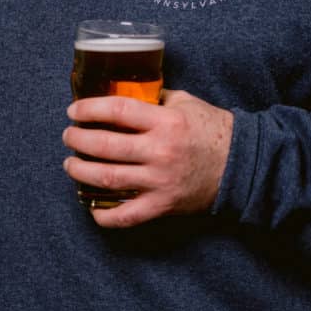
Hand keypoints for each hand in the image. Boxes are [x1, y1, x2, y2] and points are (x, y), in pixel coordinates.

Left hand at [63, 89, 233, 227]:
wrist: (242, 165)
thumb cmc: (212, 130)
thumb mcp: (185, 103)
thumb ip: (155, 99)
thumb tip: (126, 94)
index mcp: (166, 122)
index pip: (117, 111)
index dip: (90, 109)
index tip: (74, 111)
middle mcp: (160, 151)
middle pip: (105, 145)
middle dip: (78, 140)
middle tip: (68, 137)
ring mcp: (160, 181)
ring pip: (109, 178)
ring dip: (82, 172)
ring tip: (70, 165)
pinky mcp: (163, 204)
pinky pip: (128, 216)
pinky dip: (106, 216)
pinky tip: (92, 209)